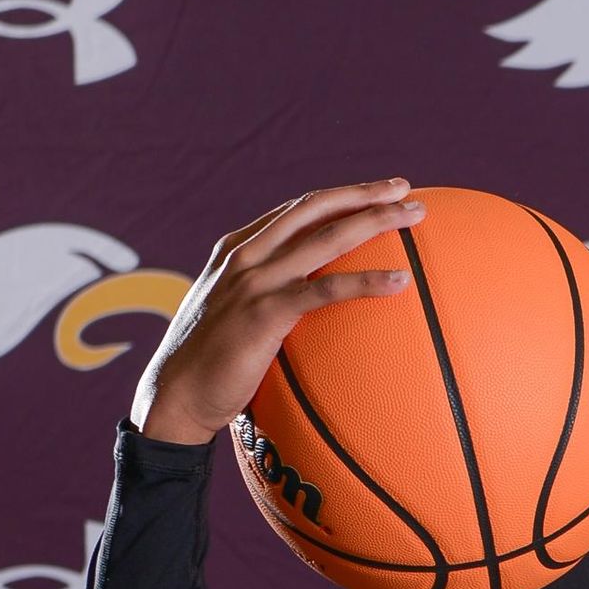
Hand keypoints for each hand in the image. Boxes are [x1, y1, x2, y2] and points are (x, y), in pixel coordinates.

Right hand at [131, 180, 424, 445]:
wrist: (174, 399)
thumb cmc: (207, 366)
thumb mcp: (231, 316)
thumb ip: (261, 298)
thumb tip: (301, 305)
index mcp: (237, 249)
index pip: (297, 210)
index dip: (339, 195)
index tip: (377, 191)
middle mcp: (246, 255)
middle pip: (315, 209)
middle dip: (364, 194)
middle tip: (406, 189)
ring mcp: (254, 281)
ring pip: (326, 238)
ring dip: (375, 221)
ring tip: (415, 217)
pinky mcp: (265, 313)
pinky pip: (325, 290)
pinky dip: (366, 282)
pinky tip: (401, 282)